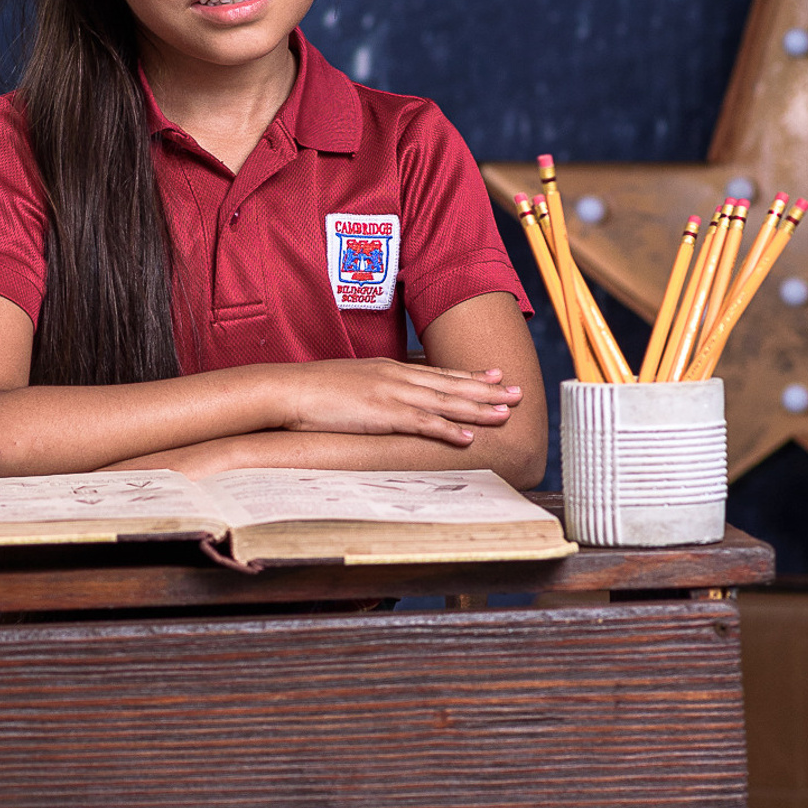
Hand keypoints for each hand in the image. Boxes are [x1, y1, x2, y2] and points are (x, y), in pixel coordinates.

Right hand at [276, 359, 522, 446]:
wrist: (289, 390)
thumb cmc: (313, 390)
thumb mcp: (350, 383)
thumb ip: (373, 388)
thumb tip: (384, 399)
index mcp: (390, 369)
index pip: (438, 372)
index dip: (470, 375)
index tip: (495, 374)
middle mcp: (397, 377)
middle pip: (451, 384)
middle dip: (487, 390)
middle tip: (518, 392)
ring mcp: (392, 394)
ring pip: (446, 402)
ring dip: (478, 409)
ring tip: (506, 413)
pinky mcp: (382, 414)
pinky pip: (422, 423)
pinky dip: (448, 430)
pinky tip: (468, 437)